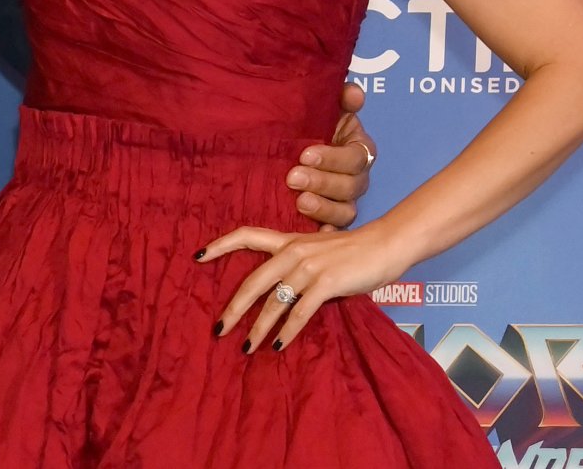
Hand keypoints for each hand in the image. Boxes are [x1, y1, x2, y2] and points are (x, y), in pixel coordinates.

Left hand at [197, 220, 411, 352]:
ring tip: (246, 347)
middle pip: (253, 281)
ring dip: (259, 328)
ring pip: (274, 302)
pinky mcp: (326, 283)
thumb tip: (279, 287)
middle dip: (234, 308)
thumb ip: (296, 263)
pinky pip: (300, 312)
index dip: (220, 245)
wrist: (384, 245)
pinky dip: (288, 331)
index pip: (246, 235)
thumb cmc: (353, 251)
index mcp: (288, 241)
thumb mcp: (317, 249)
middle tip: (219, 329)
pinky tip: (278, 345)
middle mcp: (292, 252)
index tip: (198, 257)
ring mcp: (309, 267)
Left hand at [284, 84, 377, 228]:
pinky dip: (327, 232)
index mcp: (358, 148)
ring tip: (299, 202)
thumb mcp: (323, 109)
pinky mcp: (332, 219)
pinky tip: (316, 232)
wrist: (287, 149)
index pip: (355, 156)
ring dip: (323, 207)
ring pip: (345, 209)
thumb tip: (353, 92)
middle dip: (321, 181)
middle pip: (350, 185)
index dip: (332, 157)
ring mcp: (345, 200)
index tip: (305, 154)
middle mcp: (356, 176)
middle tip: (293, 177)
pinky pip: (335, 230)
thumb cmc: (309, 127)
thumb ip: (340, 98)